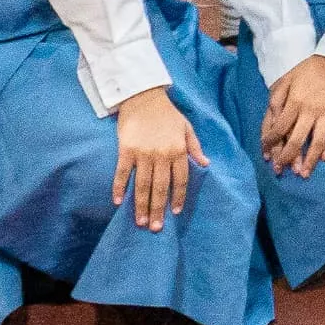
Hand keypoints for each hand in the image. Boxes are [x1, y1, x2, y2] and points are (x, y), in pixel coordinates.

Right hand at [110, 85, 207, 229]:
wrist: (143, 96)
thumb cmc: (167, 113)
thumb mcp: (186, 128)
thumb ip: (195, 147)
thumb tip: (206, 164)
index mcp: (178, 150)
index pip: (180, 180)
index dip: (178, 197)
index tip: (175, 212)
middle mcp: (162, 154)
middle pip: (160, 187)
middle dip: (158, 209)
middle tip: (155, 228)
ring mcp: (143, 153)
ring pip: (142, 184)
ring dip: (140, 205)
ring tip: (139, 221)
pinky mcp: (126, 149)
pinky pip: (122, 172)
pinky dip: (119, 187)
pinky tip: (118, 201)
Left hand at [261, 53, 324, 176]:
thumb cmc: (306, 72)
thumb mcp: (285, 80)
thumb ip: (276, 100)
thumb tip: (272, 122)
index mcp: (295, 102)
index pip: (280, 128)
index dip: (270, 143)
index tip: (266, 154)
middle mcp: (311, 111)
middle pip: (298, 139)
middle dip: (288, 158)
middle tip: (282, 171)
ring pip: (319, 141)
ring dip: (311, 160)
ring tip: (304, 174)